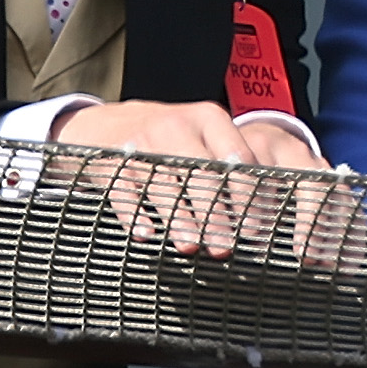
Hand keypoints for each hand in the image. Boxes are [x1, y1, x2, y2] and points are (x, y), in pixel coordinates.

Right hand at [48, 100, 333, 260]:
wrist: (105, 125)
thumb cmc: (170, 142)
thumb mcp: (201, 140)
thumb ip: (229, 169)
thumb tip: (262, 222)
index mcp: (208, 119)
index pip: (237, 158)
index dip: (249, 196)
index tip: (257, 229)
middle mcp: (177, 125)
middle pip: (201, 174)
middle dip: (214, 215)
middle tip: (226, 248)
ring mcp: (142, 141)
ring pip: (165, 185)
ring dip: (178, 219)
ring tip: (190, 248)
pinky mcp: (112, 160)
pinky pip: (124, 189)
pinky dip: (134, 213)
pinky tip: (146, 234)